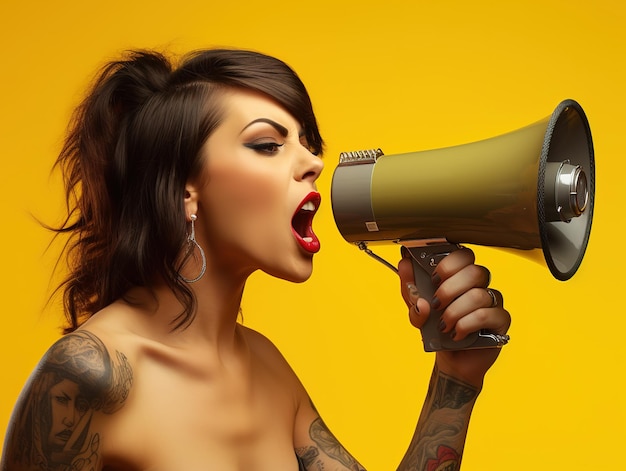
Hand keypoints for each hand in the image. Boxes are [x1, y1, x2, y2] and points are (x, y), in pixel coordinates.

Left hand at [398, 247, 510, 387]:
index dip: (449, 264)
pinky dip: (466, 325)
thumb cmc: (436, 328)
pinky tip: (456, 333)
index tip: (433, 278)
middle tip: (436, 303)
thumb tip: (404, 265)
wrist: (450, 359)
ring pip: (478, 296)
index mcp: (461, 275)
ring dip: (454, 312)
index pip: (464, 254)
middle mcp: (480, 285)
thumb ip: (409, 286)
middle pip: (474, 272)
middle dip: (449, 289)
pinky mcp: (500, 321)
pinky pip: (487, 315)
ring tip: (443, 325)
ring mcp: (493, 301)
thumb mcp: (416, 307)